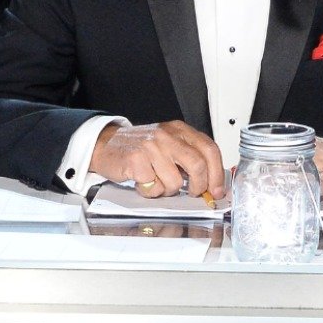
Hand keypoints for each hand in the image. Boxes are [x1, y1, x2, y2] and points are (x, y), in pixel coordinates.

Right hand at [91, 121, 225, 199]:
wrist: (106, 143)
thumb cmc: (140, 148)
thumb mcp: (169, 144)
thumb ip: (189, 157)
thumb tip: (212, 182)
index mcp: (180, 130)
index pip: (209, 149)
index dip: (217, 173)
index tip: (217, 190)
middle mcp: (167, 136)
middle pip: (197, 165)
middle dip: (199, 186)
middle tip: (193, 193)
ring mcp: (151, 146)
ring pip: (175, 181)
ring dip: (167, 190)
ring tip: (157, 181)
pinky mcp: (136, 159)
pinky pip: (154, 187)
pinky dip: (150, 191)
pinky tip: (143, 181)